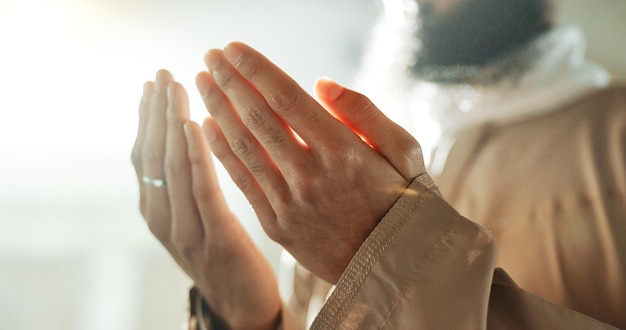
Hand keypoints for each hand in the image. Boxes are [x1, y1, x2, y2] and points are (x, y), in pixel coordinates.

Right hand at [131, 70, 279, 328]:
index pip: (145, 156)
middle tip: (163, 74)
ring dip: (170, 123)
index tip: (151, 84)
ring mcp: (186, 230)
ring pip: (171, 168)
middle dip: (156, 112)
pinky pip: (202, 190)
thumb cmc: (226, 255)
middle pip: (153, 156)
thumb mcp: (197, 217)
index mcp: (157, 211)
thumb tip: (186, 139)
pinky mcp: (215, 239)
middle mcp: (163, 218)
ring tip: (175, 88)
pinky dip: (195, 156)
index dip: (146, 119)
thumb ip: (187, 185)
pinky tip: (193, 126)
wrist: (242, 306)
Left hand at [195, 43, 425, 283]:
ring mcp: (291, 203)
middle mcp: (312, 174)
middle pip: (259, 118)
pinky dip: (221, 153)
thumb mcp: (404, 150)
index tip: (234, 48)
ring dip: (218, 110)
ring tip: (200, 82)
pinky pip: (242, 183)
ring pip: (244, 147)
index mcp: (344, 150)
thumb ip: (364, 113)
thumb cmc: (403, 201)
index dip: (256, 70)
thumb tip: (321, 83)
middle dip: (230, 81)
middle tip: (209, 56)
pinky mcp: (277, 226)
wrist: (395, 265)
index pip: (287, 98)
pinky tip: (204, 127)